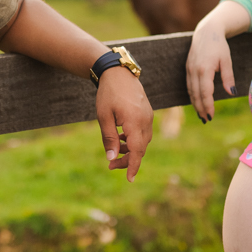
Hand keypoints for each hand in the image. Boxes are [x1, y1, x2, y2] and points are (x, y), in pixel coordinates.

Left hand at [95, 66, 152, 181]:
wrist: (118, 73)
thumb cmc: (108, 94)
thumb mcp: (104, 117)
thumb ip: (109, 138)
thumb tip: (111, 159)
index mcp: (134, 122)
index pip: (137, 150)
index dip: (133, 166)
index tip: (129, 179)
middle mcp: (145, 121)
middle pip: (140, 149)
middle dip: (127, 160)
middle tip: (111, 166)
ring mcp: (148, 117)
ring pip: (142, 142)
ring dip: (130, 150)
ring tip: (115, 152)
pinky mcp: (147, 114)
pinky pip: (143, 133)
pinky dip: (133, 140)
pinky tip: (121, 139)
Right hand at [186, 21, 235, 122]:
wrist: (207, 31)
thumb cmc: (219, 46)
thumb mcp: (227, 61)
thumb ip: (228, 77)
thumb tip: (232, 93)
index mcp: (204, 69)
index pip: (205, 92)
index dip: (208, 105)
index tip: (212, 116)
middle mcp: (194, 71)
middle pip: (196, 94)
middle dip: (201, 108)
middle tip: (207, 120)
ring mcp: (189, 69)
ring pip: (191, 91)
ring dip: (195, 104)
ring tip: (202, 114)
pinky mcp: (188, 68)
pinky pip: (189, 85)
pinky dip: (192, 95)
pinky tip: (197, 102)